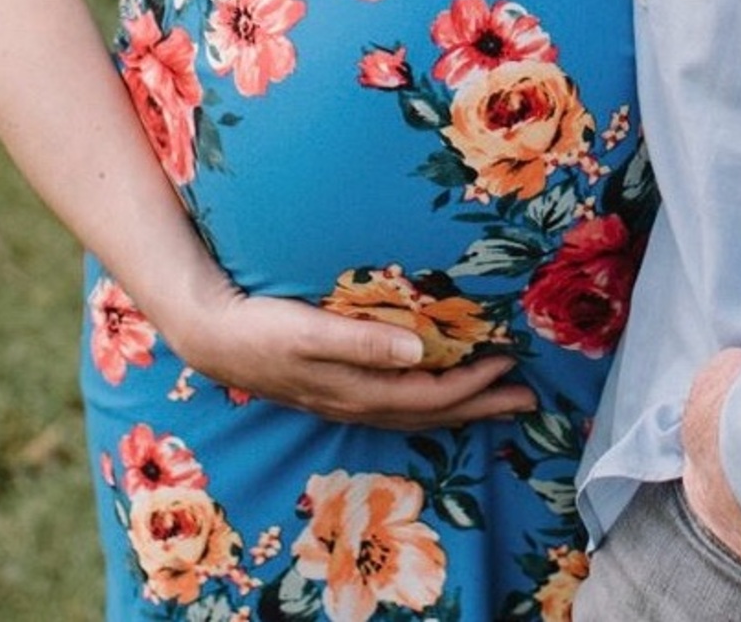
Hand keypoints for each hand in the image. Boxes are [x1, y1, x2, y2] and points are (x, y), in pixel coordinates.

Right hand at [170, 283, 536, 428]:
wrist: (214, 337)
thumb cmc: (261, 326)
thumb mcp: (310, 330)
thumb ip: (364, 342)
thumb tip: (421, 351)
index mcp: (358, 390)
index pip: (431, 394)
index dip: (474, 383)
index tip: (509, 363)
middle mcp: (357, 404)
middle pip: (432, 413)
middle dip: (481, 406)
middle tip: (526, 399)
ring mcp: (345, 403)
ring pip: (416, 414)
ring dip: (459, 408)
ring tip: (494, 401)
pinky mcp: (334, 392)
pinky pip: (396, 407)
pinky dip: (427, 403)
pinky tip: (432, 393)